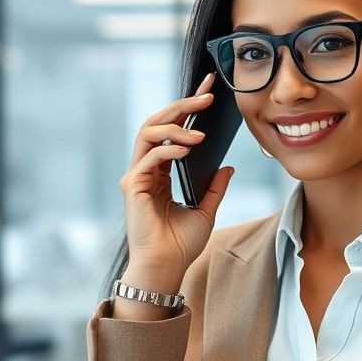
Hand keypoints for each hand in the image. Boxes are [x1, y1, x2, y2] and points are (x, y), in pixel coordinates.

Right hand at [119, 71, 234, 276]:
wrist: (167, 268)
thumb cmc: (181, 245)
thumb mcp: (206, 210)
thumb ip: (214, 187)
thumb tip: (228, 166)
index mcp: (160, 172)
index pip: (172, 131)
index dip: (187, 109)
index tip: (208, 92)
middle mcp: (145, 169)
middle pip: (158, 124)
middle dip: (181, 106)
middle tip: (206, 96)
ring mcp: (137, 175)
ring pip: (148, 132)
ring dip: (175, 125)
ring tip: (199, 130)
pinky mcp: (133, 185)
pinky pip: (149, 156)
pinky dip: (168, 148)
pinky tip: (187, 148)